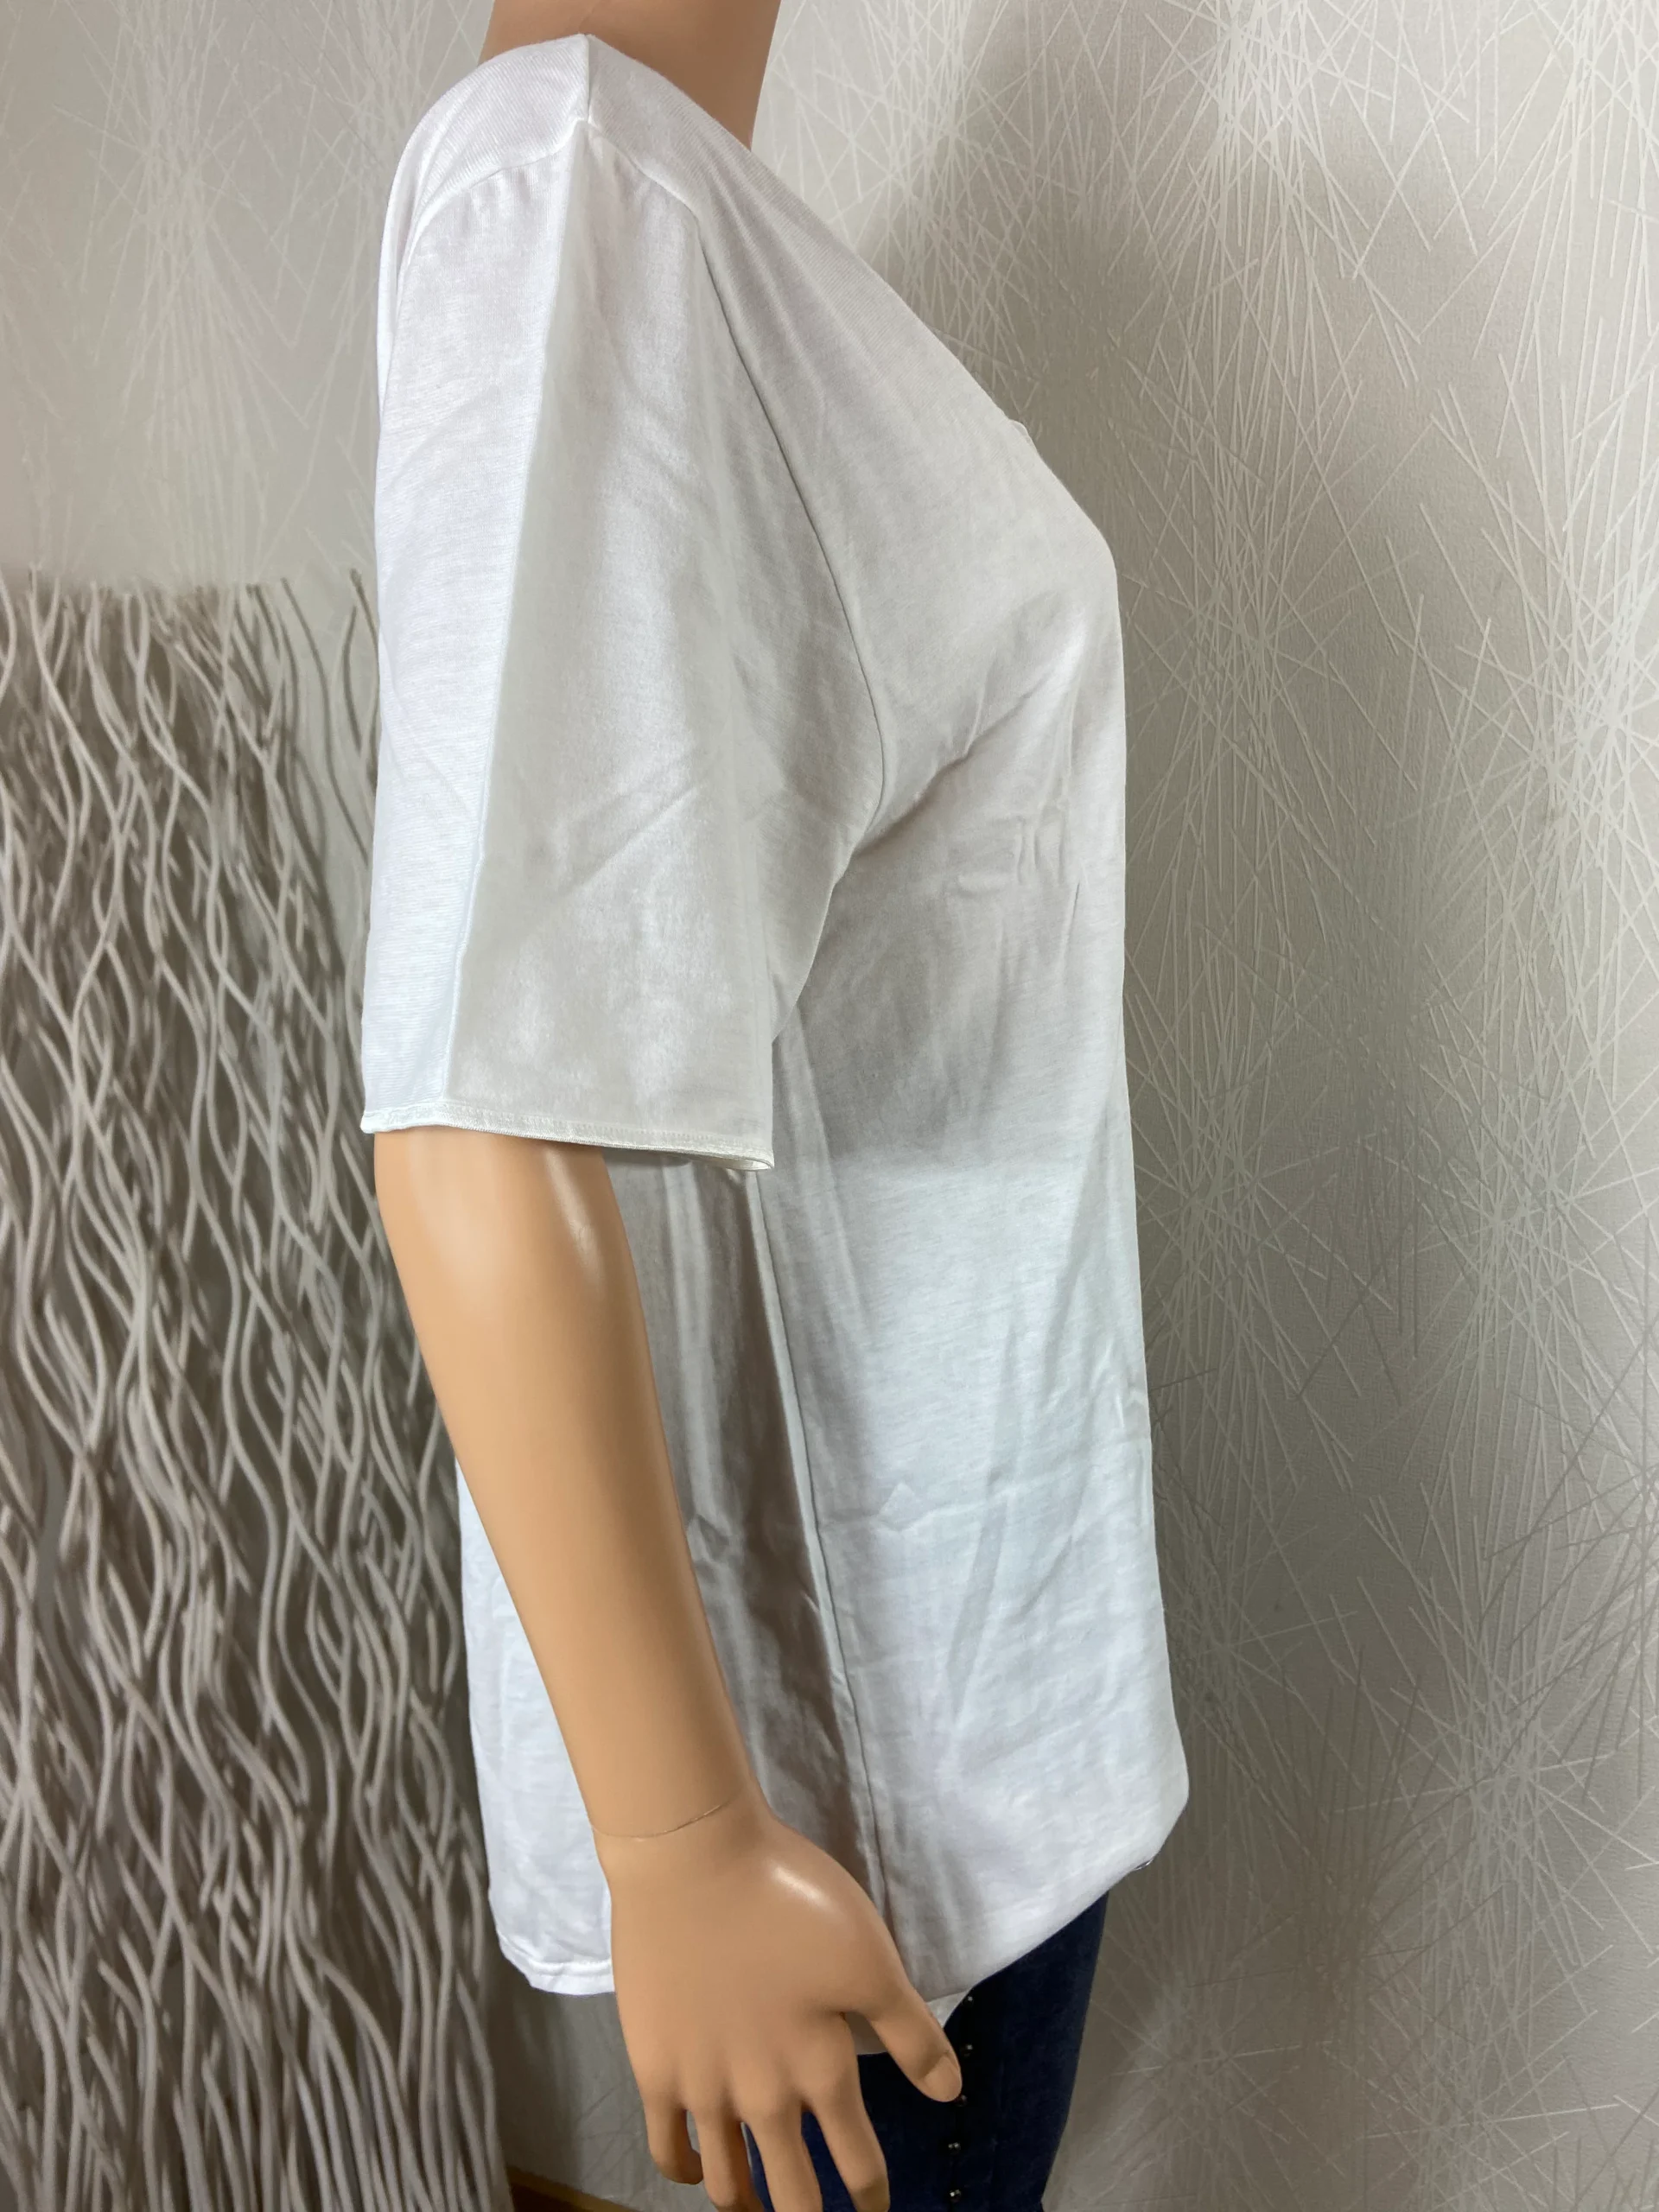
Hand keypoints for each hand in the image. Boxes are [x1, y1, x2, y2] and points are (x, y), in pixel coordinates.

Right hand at [595, 1774, 961, 2211]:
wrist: (693, 1860)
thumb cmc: (789, 1899)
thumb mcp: (870, 1957)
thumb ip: (911, 2033)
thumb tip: (950, 2095)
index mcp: (821, 2071)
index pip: (858, 2165)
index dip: (873, 2197)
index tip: (878, 2210)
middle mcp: (763, 2098)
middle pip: (793, 2194)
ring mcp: (703, 2089)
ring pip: (727, 2183)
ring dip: (749, 2204)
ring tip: (761, 2206)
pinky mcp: (653, 2069)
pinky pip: (668, 2148)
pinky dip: (686, 2172)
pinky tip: (699, 2169)